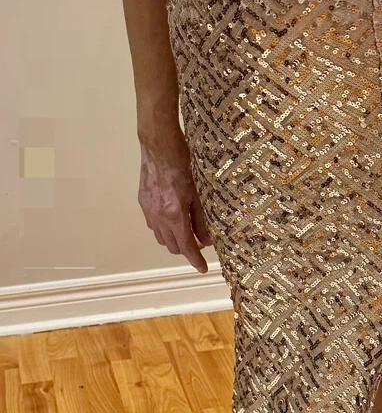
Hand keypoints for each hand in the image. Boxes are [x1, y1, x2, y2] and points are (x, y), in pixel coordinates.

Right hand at [138, 126, 212, 273]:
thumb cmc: (183, 162)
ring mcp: (148, 208)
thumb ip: (202, 218)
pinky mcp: (143, 200)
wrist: (158, 144)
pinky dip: (163, 227)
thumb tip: (207, 239)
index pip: (185, 246)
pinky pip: (152, 223)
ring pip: (160, 236)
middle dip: (185, 249)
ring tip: (187, 231)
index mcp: (174, 214)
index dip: (195, 260)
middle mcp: (158, 215)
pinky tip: (172, 218)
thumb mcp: (199, 191)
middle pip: (171, 245)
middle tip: (200, 243)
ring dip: (174, 239)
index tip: (202, 268)